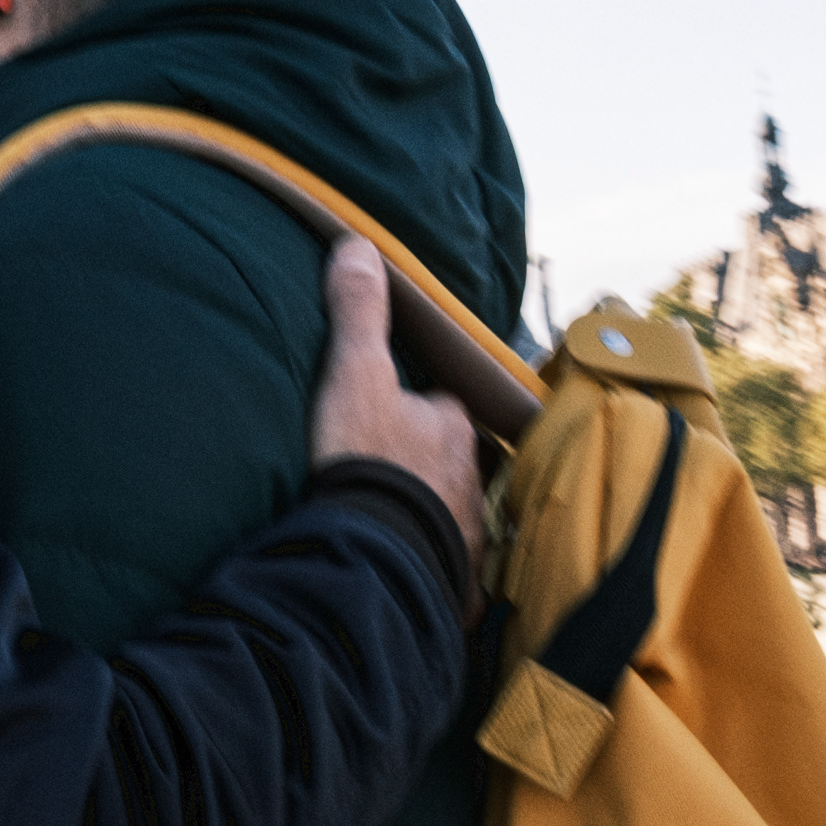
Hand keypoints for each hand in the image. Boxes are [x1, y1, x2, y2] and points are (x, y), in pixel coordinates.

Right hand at [308, 234, 483, 571]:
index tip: (387, 413)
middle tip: (388, 471)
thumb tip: (356, 245)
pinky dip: (429, 565)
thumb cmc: (367, 462)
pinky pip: (445, 568)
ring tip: (392, 522)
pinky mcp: (453, 581)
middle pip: (450, 460)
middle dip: (427, 464)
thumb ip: (357, 314)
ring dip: (428, 514)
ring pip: (451, 512)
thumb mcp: (354, 376)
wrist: (374, 558)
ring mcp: (466, 532)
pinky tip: (405, 569)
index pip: (442, 406)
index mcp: (453, 427)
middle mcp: (471, 477)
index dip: (417, 407)